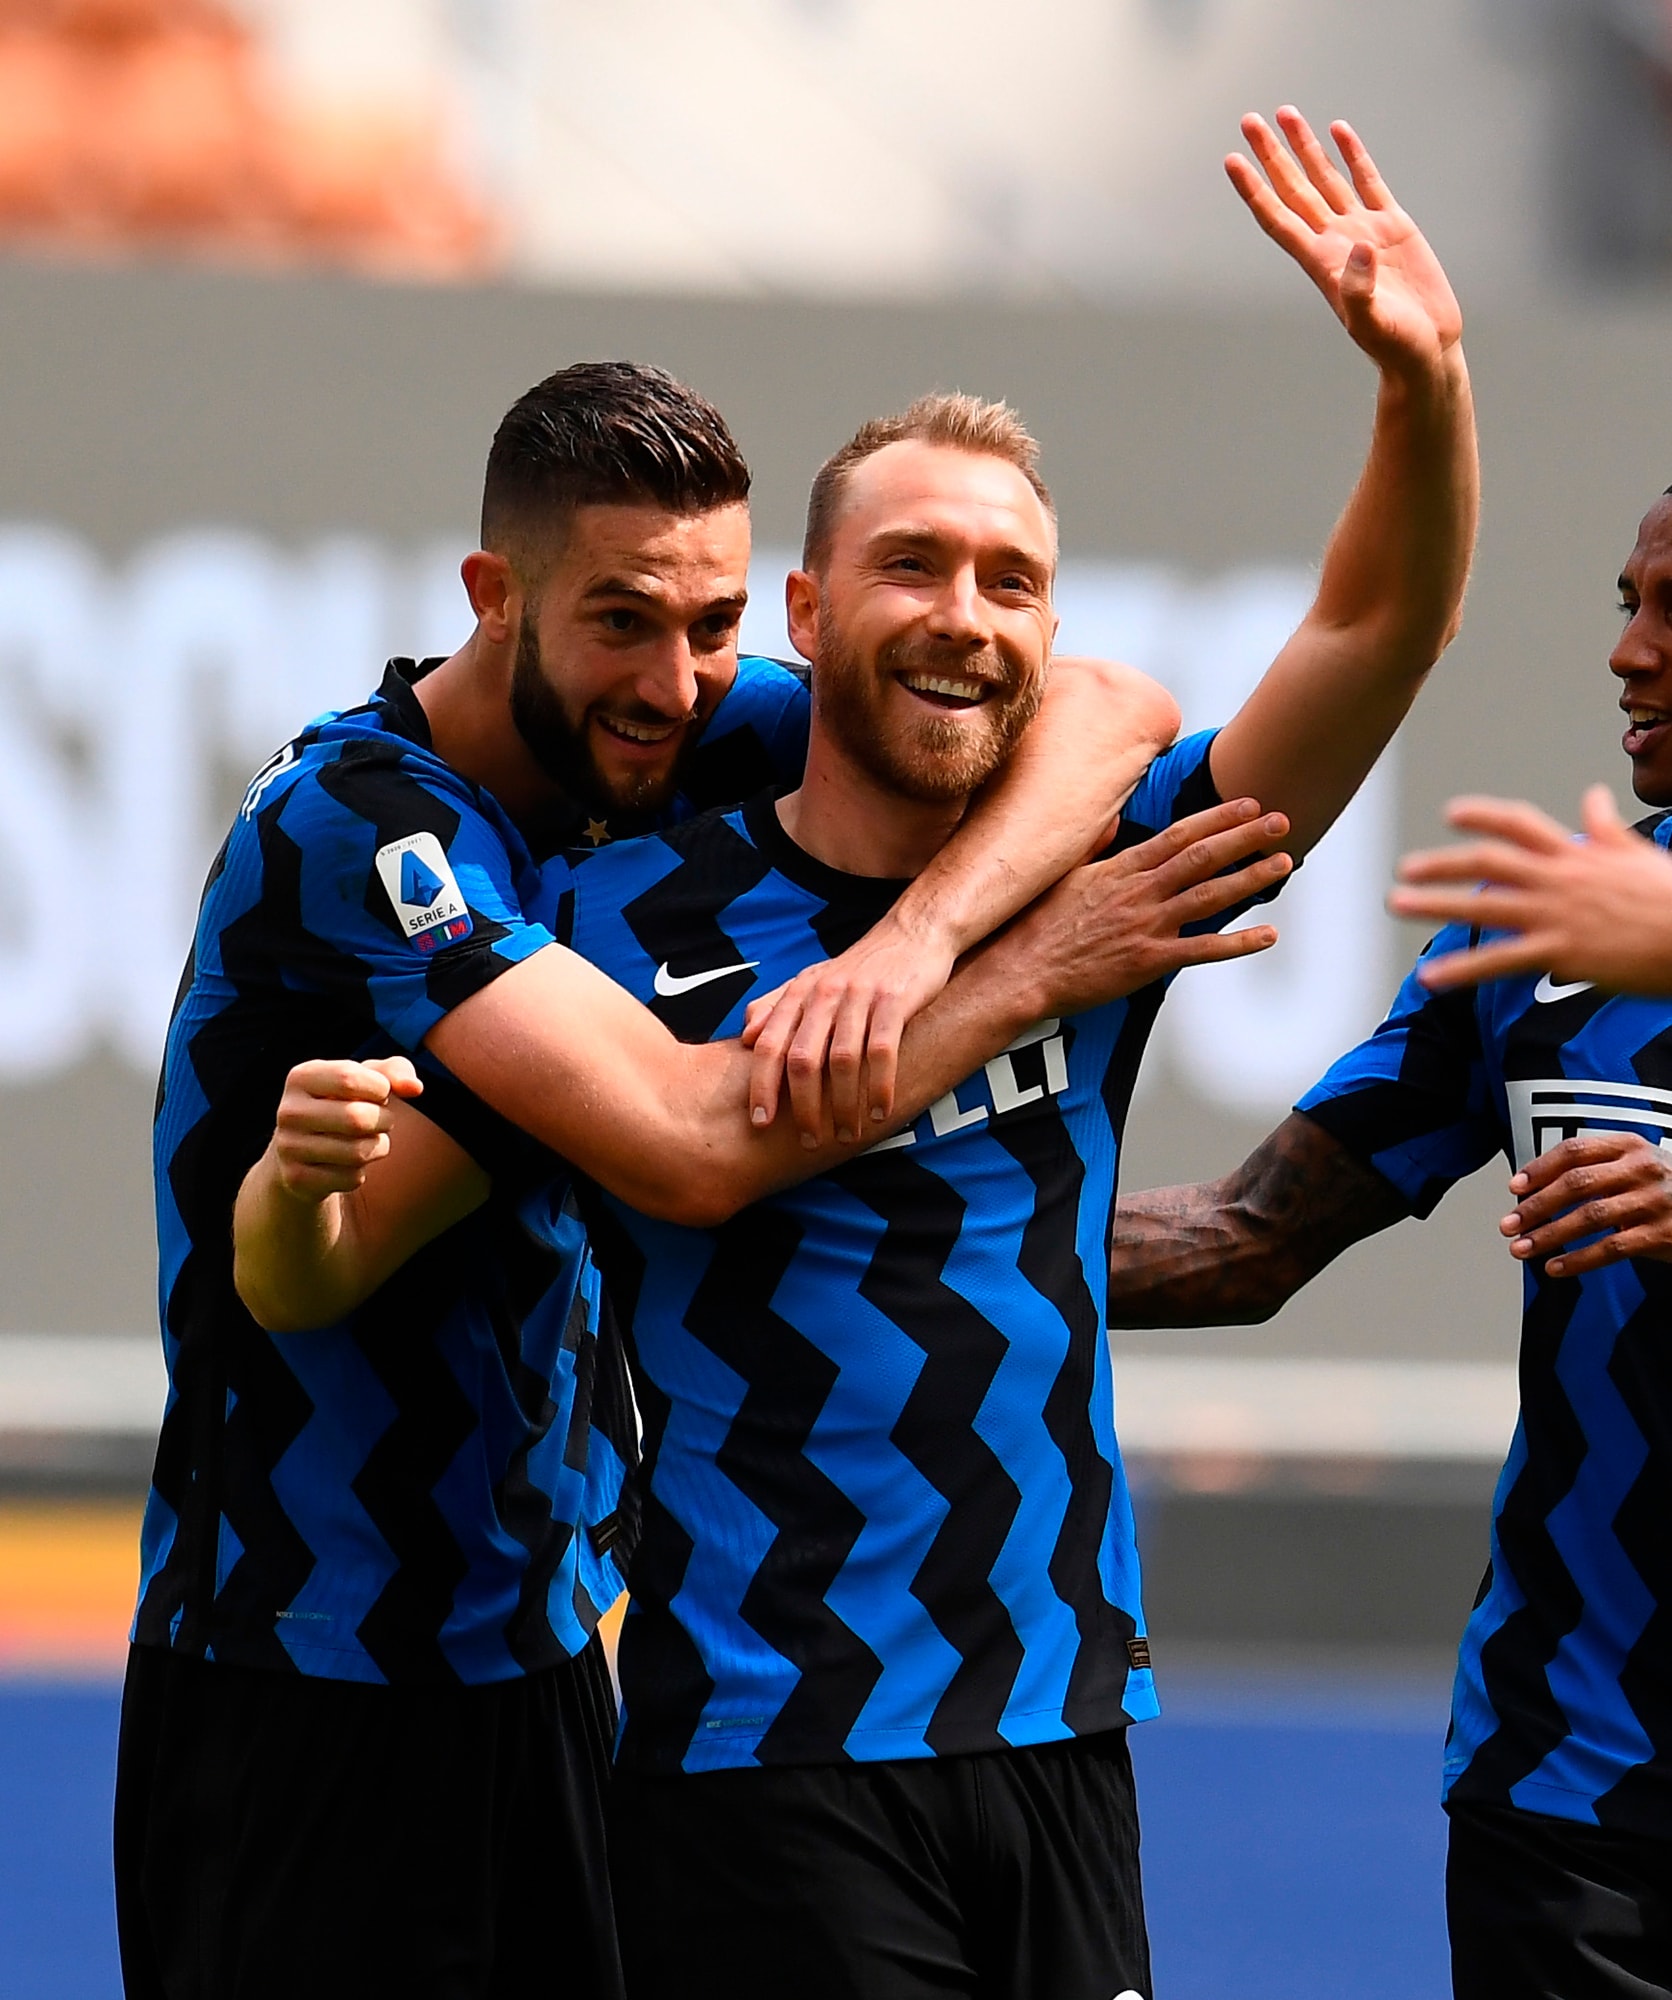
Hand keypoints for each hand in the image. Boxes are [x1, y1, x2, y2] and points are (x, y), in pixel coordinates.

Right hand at [269, 1056, 422, 1201]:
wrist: (301, 1151)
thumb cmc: (344, 1104)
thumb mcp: (365, 1080)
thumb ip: (394, 1072)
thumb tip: (416, 1088)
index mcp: (300, 1077)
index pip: (349, 1078)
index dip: (380, 1087)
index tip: (381, 1092)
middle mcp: (288, 1111)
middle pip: (357, 1118)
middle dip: (384, 1120)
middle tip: (381, 1121)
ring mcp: (289, 1147)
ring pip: (358, 1152)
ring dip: (377, 1147)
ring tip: (368, 1140)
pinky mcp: (297, 1179)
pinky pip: (351, 1178)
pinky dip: (361, 1172)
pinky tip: (348, 1163)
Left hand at [742, 916, 956, 1144]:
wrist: (913, 933)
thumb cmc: (860, 967)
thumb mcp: (813, 980)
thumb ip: (777, 1006)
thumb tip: (745, 1036)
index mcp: (800, 992)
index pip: (768, 1044)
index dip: (761, 1085)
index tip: (760, 1122)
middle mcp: (824, 993)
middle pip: (802, 1059)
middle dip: (803, 1107)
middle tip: (809, 1141)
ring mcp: (860, 996)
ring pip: (841, 1061)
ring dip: (843, 1105)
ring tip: (847, 1135)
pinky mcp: (894, 1000)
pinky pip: (882, 1051)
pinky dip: (880, 1087)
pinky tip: (881, 1112)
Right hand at [999, 799, 1292, 1017]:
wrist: (1020, 970)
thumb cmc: (1036, 925)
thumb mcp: (1062, 874)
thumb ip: (1094, 845)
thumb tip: (1112, 819)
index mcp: (1121, 868)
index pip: (1179, 835)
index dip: (1218, 818)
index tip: (1247, 804)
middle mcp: (1139, 891)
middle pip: (1203, 856)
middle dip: (1245, 835)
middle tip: (1280, 820)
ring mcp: (1146, 925)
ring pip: (1209, 894)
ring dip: (1250, 877)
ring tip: (1283, 862)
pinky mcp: (1148, 961)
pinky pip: (1202, 950)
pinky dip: (1238, 943)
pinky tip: (1268, 936)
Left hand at [1227, 107, 1462, 377]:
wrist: (1426, 350)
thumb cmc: (1394, 346)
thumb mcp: (1373, 324)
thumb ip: (1360, 291)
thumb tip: (1360, 247)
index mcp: (1321, 263)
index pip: (1278, 218)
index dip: (1254, 190)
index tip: (1231, 160)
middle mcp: (1334, 241)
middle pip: (1294, 188)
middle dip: (1272, 155)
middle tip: (1249, 120)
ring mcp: (1362, 230)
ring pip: (1325, 178)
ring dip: (1305, 148)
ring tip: (1285, 114)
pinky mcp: (1393, 226)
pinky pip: (1367, 181)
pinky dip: (1353, 156)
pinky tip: (1338, 131)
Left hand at [1393, 787, 1671, 994]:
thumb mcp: (1639, 851)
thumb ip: (1606, 826)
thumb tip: (1593, 795)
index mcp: (1578, 853)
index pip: (1521, 823)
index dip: (1484, 815)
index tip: (1452, 813)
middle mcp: (1559, 878)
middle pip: (1487, 862)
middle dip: (1443, 864)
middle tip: (1406, 869)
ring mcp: (1556, 914)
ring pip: (1482, 906)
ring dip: (1435, 904)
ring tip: (1397, 904)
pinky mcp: (1560, 952)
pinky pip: (1499, 962)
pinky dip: (1461, 970)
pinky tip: (1429, 977)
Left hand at [1501, 1132, 1671, 1278]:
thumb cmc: (1663, 1186)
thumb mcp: (1635, 1164)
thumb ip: (1595, 1169)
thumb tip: (1533, 1191)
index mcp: (1629, 1146)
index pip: (1574, 1151)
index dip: (1540, 1169)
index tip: (1514, 1187)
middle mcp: (1641, 1169)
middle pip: (1576, 1184)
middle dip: (1536, 1206)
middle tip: (1508, 1224)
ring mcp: (1653, 1201)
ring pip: (1589, 1218)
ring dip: (1549, 1235)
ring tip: (1521, 1249)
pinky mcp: (1660, 1234)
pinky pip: (1611, 1248)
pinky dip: (1578, 1260)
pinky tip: (1555, 1268)